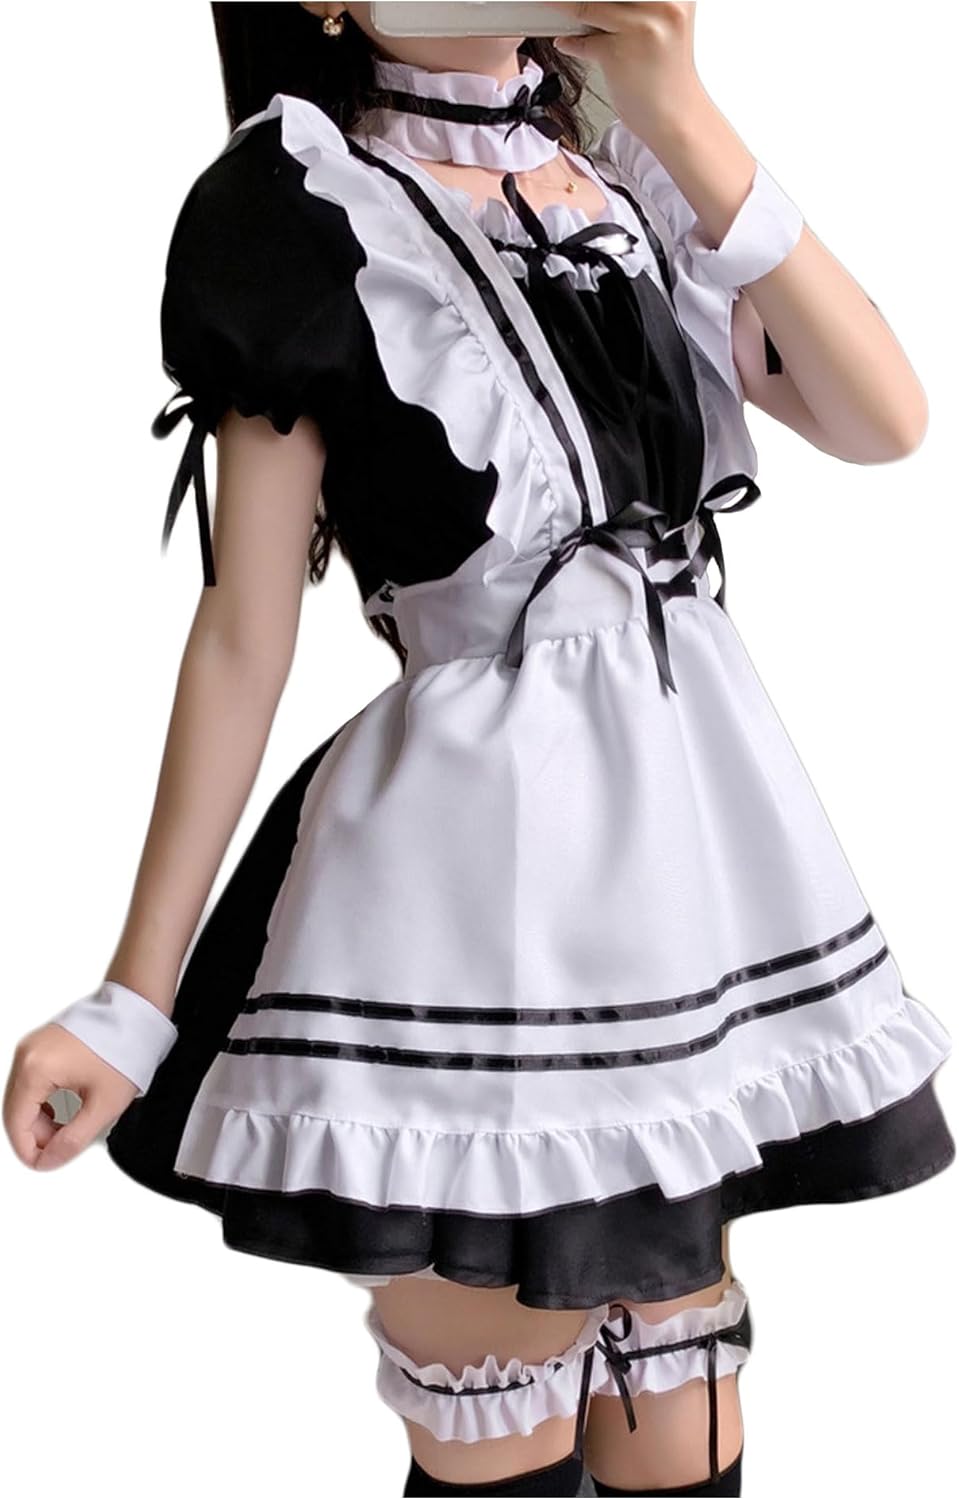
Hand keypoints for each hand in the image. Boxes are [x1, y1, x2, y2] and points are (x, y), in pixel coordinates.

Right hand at [3, 1021, 138, 1170]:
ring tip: (74, 1125)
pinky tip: (70, 1106)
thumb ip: (72, 1139)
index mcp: (36, 1068)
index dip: (30, 1151)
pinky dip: (48, 1099)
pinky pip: (34, 1079)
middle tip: (65, 1146)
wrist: (139, 1011)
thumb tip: (50, 1160)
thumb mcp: (103, 1105)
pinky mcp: (44, 1043)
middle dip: (38, 1134)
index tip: (45, 1163)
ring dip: (43, 1117)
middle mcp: (28, 1054)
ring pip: (25, 1096)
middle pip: (16, 1110)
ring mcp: (34, 1046)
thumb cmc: (126, 1045)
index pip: (15, 1124)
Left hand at [550, 2, 704, 143]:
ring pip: (590, 5)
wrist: (676, 118)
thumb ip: (639, 4)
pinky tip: (566, 42)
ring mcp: (642, 28)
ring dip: (566, 6)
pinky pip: (584, 39)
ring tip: (553, 6)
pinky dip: (571, 42)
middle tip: (569, 2)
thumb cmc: (666, 74)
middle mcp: (664, 4)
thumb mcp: (664, 23)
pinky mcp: (619, 53)